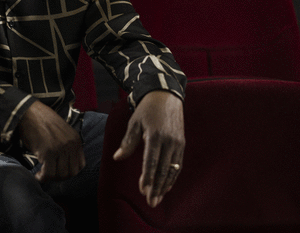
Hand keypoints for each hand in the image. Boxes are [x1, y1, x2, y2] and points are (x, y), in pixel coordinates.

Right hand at [18, 100, 85, 182]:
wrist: (29, 112)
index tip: (59, 171)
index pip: (80, 166)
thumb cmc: (42, 122)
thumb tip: (64, 164)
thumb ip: (66, 145)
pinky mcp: (48, 152)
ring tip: (42, 175)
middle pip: (71, 173)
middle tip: (49, 174)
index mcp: (75, 140)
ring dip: (50, 178)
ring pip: (60, 175)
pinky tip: (37, 176)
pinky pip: (48, 173)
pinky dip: (42, 178)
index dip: (70, 172)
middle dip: (60, 177)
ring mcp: (60, 149)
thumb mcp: (61, 132)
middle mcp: (70, 145)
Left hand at [113, 90, 184, 207]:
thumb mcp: (134, 122)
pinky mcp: (181, 144)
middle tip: (151, 202)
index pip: (151, 161)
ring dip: (165, 185)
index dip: (148, 177)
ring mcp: (177, 143)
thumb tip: (117, 158)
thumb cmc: (146, 110)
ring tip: (158, 198)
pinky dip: (173, 176)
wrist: (166, 96)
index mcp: (155, 135)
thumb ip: (127, 142)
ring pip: (172, 169)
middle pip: (163, 169)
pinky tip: (167, 186)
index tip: (144, 190)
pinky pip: (178, 164)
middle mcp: (168, 141)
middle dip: (157, 187)